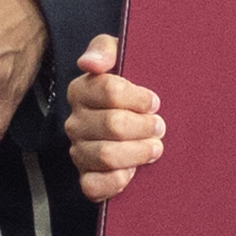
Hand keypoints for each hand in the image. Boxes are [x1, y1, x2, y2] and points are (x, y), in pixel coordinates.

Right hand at [59, 38, 166, 205]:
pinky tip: (133, 171)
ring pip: (107, 155)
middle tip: (159, 126)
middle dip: (144, 126)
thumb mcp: (120, 56)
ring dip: (138, 152)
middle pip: (113, 125)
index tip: (154, 102)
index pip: (110, 91)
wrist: (132, 118)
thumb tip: (89, 63)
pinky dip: (116, 181)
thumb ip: (105, 50)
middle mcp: (75, 122)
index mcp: (81, 91)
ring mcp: (79, 151)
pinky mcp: (86, 177)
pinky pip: (93, 186)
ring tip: (154, 147)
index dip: (139, 98)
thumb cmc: (129, 85)